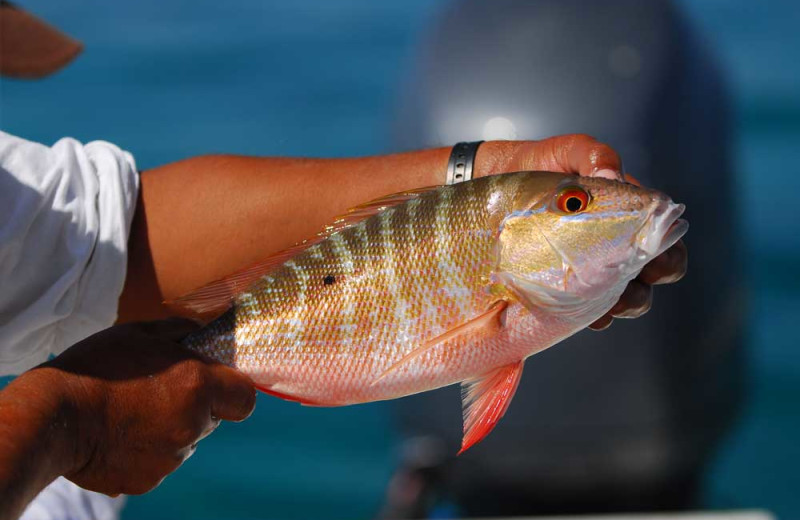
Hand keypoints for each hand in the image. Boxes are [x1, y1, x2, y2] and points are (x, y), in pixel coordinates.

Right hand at [42, 319, 255, 495]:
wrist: (52, 416)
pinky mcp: (147, 479)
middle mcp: (191, 424)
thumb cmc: (96, 367)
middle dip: (197, 406)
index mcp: (197, 385)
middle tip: (160, 392)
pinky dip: (146, 452)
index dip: (234, 392)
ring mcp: (170, 457)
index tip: (217, 385)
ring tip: (131, 413)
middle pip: (213, 418)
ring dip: (170, 429)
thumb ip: (178, 331)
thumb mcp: (138, 333)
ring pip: (185, 441)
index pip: (245, 398)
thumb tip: (198, 332)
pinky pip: (159, 463)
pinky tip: (119, 435)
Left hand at [477, 135, 687, 328]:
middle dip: (646, 287)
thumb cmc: (539, 162)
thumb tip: (614, 175)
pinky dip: (587, 315)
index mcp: (627, 215)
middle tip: (630, 284)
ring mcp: (587, 267)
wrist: (494, 177)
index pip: (663, 241)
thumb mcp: (569, 151)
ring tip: (605, 305)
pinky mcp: (559, 284)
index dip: (668, 255)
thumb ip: (595, 155)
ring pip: (621, 299)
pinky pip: (582, 308)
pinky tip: (576, 313)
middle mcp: (613, 245)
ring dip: (619, 305)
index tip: (654, 258)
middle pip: (650, 277)